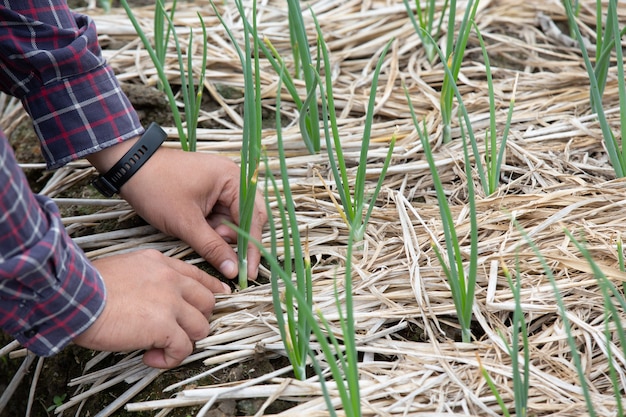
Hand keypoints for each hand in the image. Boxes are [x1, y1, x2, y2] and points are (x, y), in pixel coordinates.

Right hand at [73, 250, 230, 367]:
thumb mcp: (126, 267)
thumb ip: (147, 277)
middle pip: (208, 302)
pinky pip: (183, 348)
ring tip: (161, 347)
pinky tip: (150, 358)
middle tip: (179, 331)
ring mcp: (171, 302)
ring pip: (201, 327)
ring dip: (184, 341)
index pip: (199, 277)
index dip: (211, 291)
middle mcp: (171, 280)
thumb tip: (151, 298)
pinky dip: (170, 359)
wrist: (76, 296)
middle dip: (198, 319)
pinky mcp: (165, 326)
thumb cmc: (90, 285)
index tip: (217, 299)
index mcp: (162, 263)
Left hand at [89, 143, 266, 279]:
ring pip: (235, 219)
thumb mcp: (186, 223)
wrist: (129, 167)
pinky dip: (215, 229)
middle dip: (238, 240)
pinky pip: (222, 215)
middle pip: (250, 218)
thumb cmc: (157, 189)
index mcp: (233, 179)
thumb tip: (233, 271)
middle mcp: (233, 179)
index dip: (252, 247)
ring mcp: (222, 185)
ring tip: (204, 238)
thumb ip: (212, 247)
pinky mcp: (211, 192)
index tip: (249, 272)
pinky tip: (202, 233)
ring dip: (224, 235)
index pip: (254, 218)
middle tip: (227, 259)